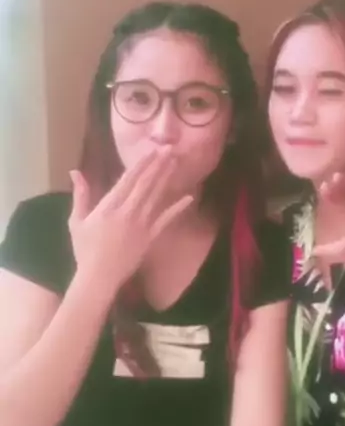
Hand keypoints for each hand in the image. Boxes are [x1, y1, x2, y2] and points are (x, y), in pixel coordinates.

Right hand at [69, 147, 192, 292]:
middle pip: (145, 183)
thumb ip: (80, 195)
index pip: (127, 179)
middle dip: (157, 165)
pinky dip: (177, 208)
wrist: (99, 276)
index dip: (141, 163)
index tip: (151, 150)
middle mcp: (127, 211)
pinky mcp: (150, 237)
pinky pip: (166, 220)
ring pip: (156, 196)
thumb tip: (75, 172)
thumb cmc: (85, 249)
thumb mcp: (77, 220)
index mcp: (108, 206)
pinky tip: (188, 198)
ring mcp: (141, 224)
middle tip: (169, 149)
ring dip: (166, 178)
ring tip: (175, 163)